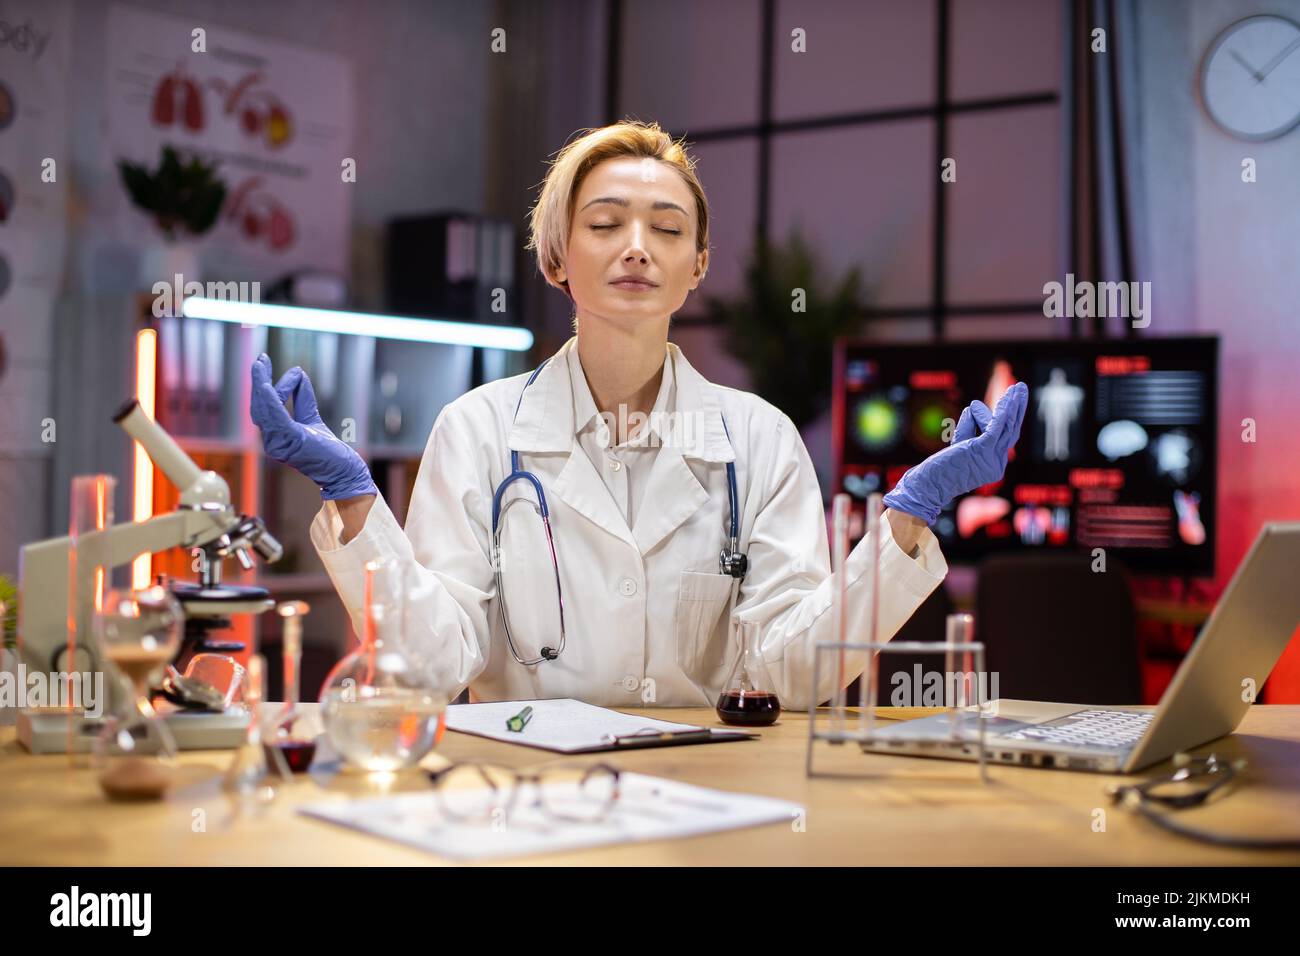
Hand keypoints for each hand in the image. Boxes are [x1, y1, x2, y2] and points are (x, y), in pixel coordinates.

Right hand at [249, 354, 376, 499]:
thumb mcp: (311, 417)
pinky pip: (277, 418)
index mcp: (276, 435)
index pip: (264, 408)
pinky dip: (271, 401)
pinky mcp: (291, 442)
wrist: (343, 470)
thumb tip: (299, 373)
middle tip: (260, 359)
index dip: (262, 386)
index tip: (266, 363)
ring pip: (266, 410)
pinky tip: (268, 386)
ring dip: (261, 386)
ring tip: (261, 366)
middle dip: (258, 381)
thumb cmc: (328, 449)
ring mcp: (279, 444)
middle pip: (260, 407)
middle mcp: (273, 441)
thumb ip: (303, 398)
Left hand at [882, 383, 1027, 524]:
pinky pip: (995, 428)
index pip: (1002, 437)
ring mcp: (992, 459)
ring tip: (1017, 387)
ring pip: (1006, 427)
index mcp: (994, 465)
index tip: (1008, 399)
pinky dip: (1001, 412)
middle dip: (1018, 408)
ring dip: (1012, 405)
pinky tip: (1005, 399)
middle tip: (1021, 387)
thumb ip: (971, 425)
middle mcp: (997, 464)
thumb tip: (975, 405)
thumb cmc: (941, 468)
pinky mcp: (981, 451)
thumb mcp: (961, 444)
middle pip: (1012, 431)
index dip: (1006, 417)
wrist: (930, 486)